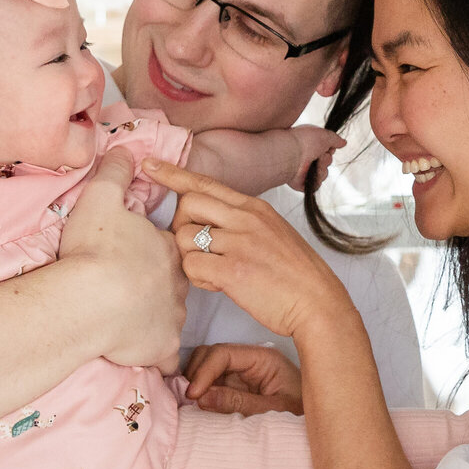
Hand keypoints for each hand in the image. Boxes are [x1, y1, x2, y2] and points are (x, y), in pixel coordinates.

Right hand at [60, 148, 187, 369]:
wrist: (91, 299)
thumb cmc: (95, 249)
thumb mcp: (100, 199)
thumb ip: (114, 173)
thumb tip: (124, 151)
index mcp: (166, 249)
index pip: (169, 248)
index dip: (150, 253)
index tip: (130, 258)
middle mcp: (177, 283)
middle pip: (173, 283)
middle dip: (156, 286)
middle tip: (127, 289)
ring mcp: (172, 317)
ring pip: (170, 317)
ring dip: (153, 319)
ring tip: (126, 321)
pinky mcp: (162, 347)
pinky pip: (166, 356)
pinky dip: (157, 356)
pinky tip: (143, 355)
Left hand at [144, 158, 353, 341]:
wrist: (318, 303)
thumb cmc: (295, 274)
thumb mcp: (272, 233)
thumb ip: (242, 222)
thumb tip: (209, 224)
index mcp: (254, 207)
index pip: (205, 183)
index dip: (173, 174)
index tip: (149, 166)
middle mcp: (245, 219)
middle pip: (187, 204)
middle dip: (180, 227)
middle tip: (196, 249)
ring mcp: (239, 243)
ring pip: (183, 237)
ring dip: (189, 257)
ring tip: (213, 272)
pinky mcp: (233, 271)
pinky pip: (191, 266)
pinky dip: (198, 279)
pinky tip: (217, 285)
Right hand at [184, 343, 302, 414]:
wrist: (315, 433)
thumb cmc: (301, 419)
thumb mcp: (272, 412)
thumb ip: (237, 403)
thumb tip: (200, 397)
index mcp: (264, 359)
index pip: (223, 353)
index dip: (204, 371)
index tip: (193, 395)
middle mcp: (250, 362)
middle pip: (210, 355)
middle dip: (196, 374)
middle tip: (190, 400)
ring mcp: (242, 375)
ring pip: (207, 368)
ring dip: (196, 383)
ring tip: (193, 405)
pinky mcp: (237, 389)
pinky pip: (212, 385)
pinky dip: (201, 393)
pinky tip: (198, 406)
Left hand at [284, 126, 345, 190]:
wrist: (291, 154)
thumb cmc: (304, 141)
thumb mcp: (324, 135)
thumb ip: (335, 139)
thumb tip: (343, 142)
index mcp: (309, 146)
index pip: (325, 150)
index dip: (329, 149)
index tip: (327, 147)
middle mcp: (306, 158)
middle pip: (327, 162)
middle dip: (327, 159)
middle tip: (320, 155)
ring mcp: (304, 171)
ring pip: (324, 173)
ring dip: (323, 167)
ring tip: (315, 162)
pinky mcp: (303, 183)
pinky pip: (317, 184)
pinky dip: (317, 178)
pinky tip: (311, 172)